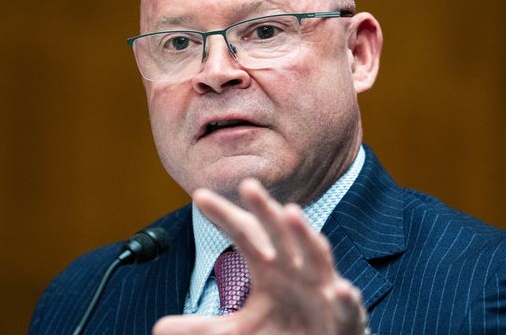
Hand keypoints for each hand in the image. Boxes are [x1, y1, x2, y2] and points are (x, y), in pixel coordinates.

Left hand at [153, 178, 367, 334]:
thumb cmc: (283, 333)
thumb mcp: (236, 333)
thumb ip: (200, 329)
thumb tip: (158, 329)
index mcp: (270, 267)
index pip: (244, 234)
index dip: (223, 216)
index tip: (199, 195)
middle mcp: (296, 270)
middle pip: (278, 234)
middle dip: (265, 210)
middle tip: (247, 184)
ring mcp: (322, 291)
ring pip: (316, 256)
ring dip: (305, 235)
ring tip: (291, 213)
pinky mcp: (345, 318)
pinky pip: (347, 307)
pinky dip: (346, 299)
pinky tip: (341, 291)